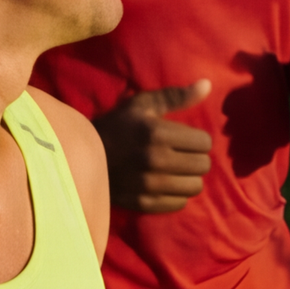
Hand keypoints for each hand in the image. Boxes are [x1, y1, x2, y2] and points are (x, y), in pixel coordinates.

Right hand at [96, 81, 213, 212]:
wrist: (82, 157)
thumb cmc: (116, 127)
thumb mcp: (142, 105)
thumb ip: (176, 96)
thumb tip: (207, 85)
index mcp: (157, 133)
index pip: (204, 142)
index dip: (197, 139)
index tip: (185, 139)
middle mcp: (156, 160)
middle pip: (203, 166)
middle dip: (195, 159)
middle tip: (181, 155)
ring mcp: (150, 185)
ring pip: (194, 187)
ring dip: (188, 178)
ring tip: (175, 171)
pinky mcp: (144, 203)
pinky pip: (179, 203)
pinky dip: (176, 195)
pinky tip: (164, 185)